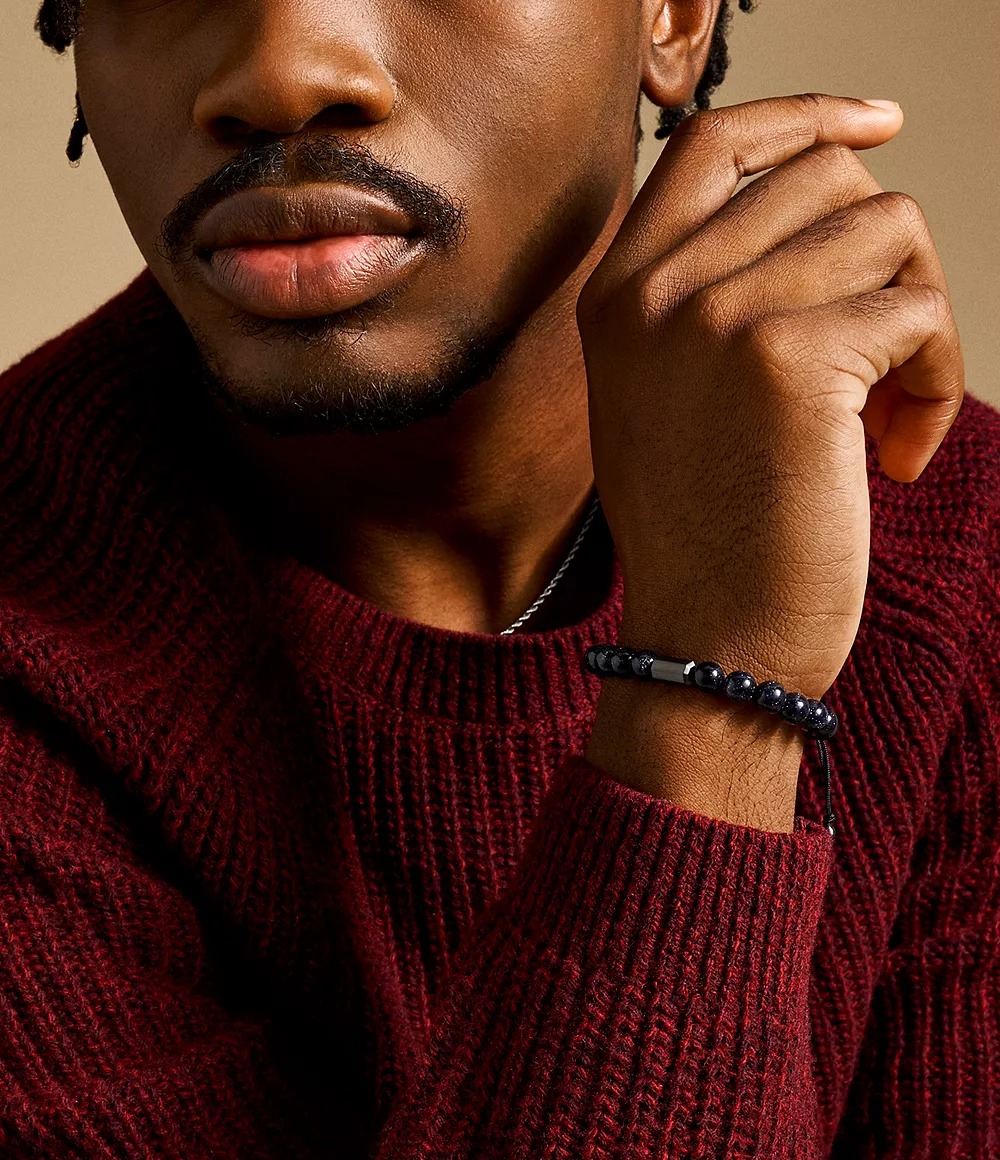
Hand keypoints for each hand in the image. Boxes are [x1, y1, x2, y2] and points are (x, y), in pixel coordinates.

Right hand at [578, 94, 964, 827]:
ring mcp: (715, 316)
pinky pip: (918, 309)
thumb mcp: (672, 397)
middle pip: (829, 179)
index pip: (715, 141)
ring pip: (889, 229)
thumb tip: (832, 203)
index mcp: (619, 295)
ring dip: (920, 319)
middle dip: (888, 260)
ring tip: (889, 416)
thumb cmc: (710, 535)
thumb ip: (712, 296)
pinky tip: (896, 455)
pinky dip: (935, 381)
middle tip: (884, 360)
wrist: (708, 645)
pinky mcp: (791, 359)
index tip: (879, 126)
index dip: (806, 117)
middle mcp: (657, 291)